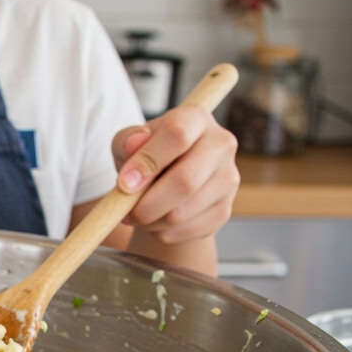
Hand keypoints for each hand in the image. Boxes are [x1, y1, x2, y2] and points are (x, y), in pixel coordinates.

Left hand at [111, 105, 238, 246]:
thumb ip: (127, 141)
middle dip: (147, 204)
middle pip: (185, 181)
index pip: (177, 135)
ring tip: (137, 215)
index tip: (124, 183)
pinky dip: (162, 233)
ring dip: (150, 221)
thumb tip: (134, 143)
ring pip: (182, 212)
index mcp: (196, 118)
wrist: (168, 186)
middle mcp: (220, 144)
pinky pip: (187, 230)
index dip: (148, 161)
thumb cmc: (147, 158)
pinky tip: (155, 222)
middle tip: (125, 212)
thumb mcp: (129, 144)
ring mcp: (228, 178)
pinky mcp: (225, 209)